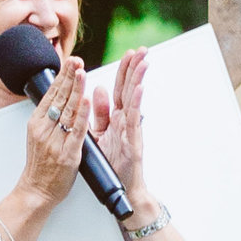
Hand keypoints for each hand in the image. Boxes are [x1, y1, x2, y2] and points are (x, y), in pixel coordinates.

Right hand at [13, 51, 90, 212]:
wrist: (36, 191)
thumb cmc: (41, 165)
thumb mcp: (39, 135)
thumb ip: (48, 117)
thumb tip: (57, 96)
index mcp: (37, 123)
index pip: (51, 94)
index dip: (61, 76)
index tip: (70, 61)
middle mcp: (44, 129)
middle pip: (58, 98)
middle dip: (69, 77)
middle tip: (77, 60)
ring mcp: (55, 141)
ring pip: (67, 111)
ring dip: (76, 89)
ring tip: (82, 72)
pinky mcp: (68, 154)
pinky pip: (76, 131)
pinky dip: (82, 114)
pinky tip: (86, 100)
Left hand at [99, 49, 154, 216]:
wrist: (121, 190)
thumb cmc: (112, 164)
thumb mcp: (99, 133)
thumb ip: (98, 112)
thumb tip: (97, 89)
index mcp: (115, 118)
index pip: (118, 89)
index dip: (122, 70)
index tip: (127, 53)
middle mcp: (125, 121)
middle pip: (129, 89)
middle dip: (134, 69)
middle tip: (141, 50)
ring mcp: (131, 130)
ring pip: (134, 100)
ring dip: (138, 80)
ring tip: (143, 62)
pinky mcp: (133, 142)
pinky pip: (133, 120)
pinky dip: (136, 104)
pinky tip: (139, 90)